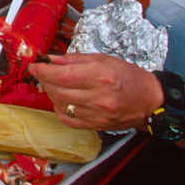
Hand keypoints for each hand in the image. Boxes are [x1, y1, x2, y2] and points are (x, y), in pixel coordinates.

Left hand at [32, 54, 163, 131]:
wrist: (150, 101)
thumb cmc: (128, 76)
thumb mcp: (103, 59)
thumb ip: (75, 59)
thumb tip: (51, 59)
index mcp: (101, 76)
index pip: (63, 75)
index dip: (44, 71)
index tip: (34, 66)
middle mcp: (99, 97)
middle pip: (59, 91)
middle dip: (45, 81)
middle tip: (43, 73)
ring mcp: (98, 114)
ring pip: (61, 105)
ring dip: (52, 94)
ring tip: (54, 85)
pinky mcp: (97, 126)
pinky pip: (69, 120)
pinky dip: (60, 109)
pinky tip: (64, 101)